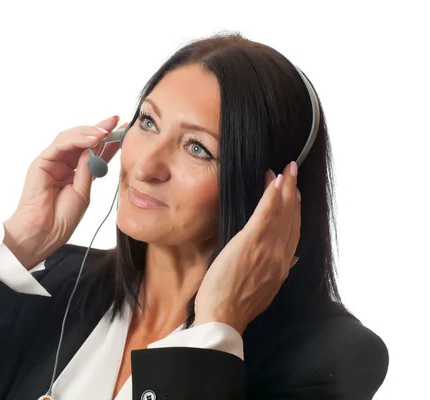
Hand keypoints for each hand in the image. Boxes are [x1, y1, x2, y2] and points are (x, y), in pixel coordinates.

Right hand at [3, 116, 127, 268]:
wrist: (43, 233)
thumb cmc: (62, 219)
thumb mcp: (84, 192)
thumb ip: (89, 170)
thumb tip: (98, 148)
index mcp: (75, 173)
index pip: (94, 152)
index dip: (109, 141)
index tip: (124, 130)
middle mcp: (63, 164)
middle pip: (82, 140)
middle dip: (100, 129)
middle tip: (117, 121)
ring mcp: (52, 161)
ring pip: (71, 138)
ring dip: (90, 132)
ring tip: (107, 131)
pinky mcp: (42, 161)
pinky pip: (61, 144)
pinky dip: (77, 139)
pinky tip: (93, 138)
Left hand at [194, 161, 301, 334]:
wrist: (223, 316)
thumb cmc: (235, 305)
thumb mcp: (264, 289)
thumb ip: (277, 272)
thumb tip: (292, 258)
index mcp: (281, 267)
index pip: (292, 233)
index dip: (294, 212)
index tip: (294, 196)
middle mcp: (280, 256)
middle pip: (291, 219)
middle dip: (293, 194)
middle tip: (294, 173)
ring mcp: (267, 249)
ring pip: (281, 213)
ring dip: (285, 188)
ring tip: (287, 170)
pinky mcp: (251, 243)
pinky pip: (266, 214)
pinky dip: (272, 196)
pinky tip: (274, 180)